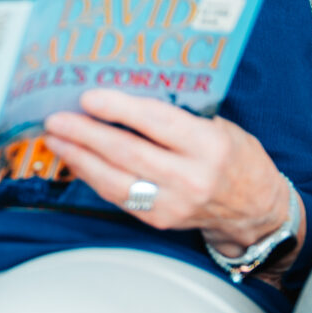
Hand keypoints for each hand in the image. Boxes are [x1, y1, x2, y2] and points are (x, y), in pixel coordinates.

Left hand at [41, 89, 301, 255]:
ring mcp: (172, 203)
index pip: (156, 123)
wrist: (256, 211)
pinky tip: (76, 161)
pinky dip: (92, 177)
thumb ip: (178, 114)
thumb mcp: (219, 126)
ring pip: (115, 180)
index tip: (88, 97)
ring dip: (79, 158)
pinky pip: (117, 196)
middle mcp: (190, 177)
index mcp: (208, 145)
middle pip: (127, 153)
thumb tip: (125, 92)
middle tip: (56, 119)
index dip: (118, 109)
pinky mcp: (159, 220)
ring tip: (55, 139)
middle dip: (86, 134)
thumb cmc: (235, 158)